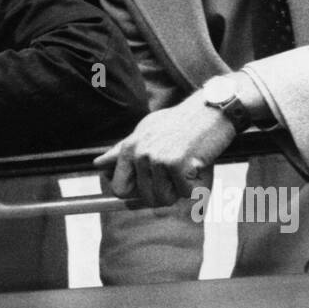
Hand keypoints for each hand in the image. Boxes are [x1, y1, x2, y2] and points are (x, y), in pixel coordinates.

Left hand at [93, 92, 236, 207]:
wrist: (210, 108)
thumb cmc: (179, 122)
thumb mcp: (146, 131)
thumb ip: (122, 151)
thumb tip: (97, 165)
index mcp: (130, 147)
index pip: (119, 189)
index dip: (135, 195)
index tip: (151, 190)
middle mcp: (140, 153)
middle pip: (146, 198)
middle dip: (165, 193)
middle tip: (178, 173)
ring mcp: (157, 158)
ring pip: (166, 199)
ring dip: (181, 190)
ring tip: (188, 167)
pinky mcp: (177, 164)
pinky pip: (186, 194)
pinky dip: (197, 186)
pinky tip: (199, 164)